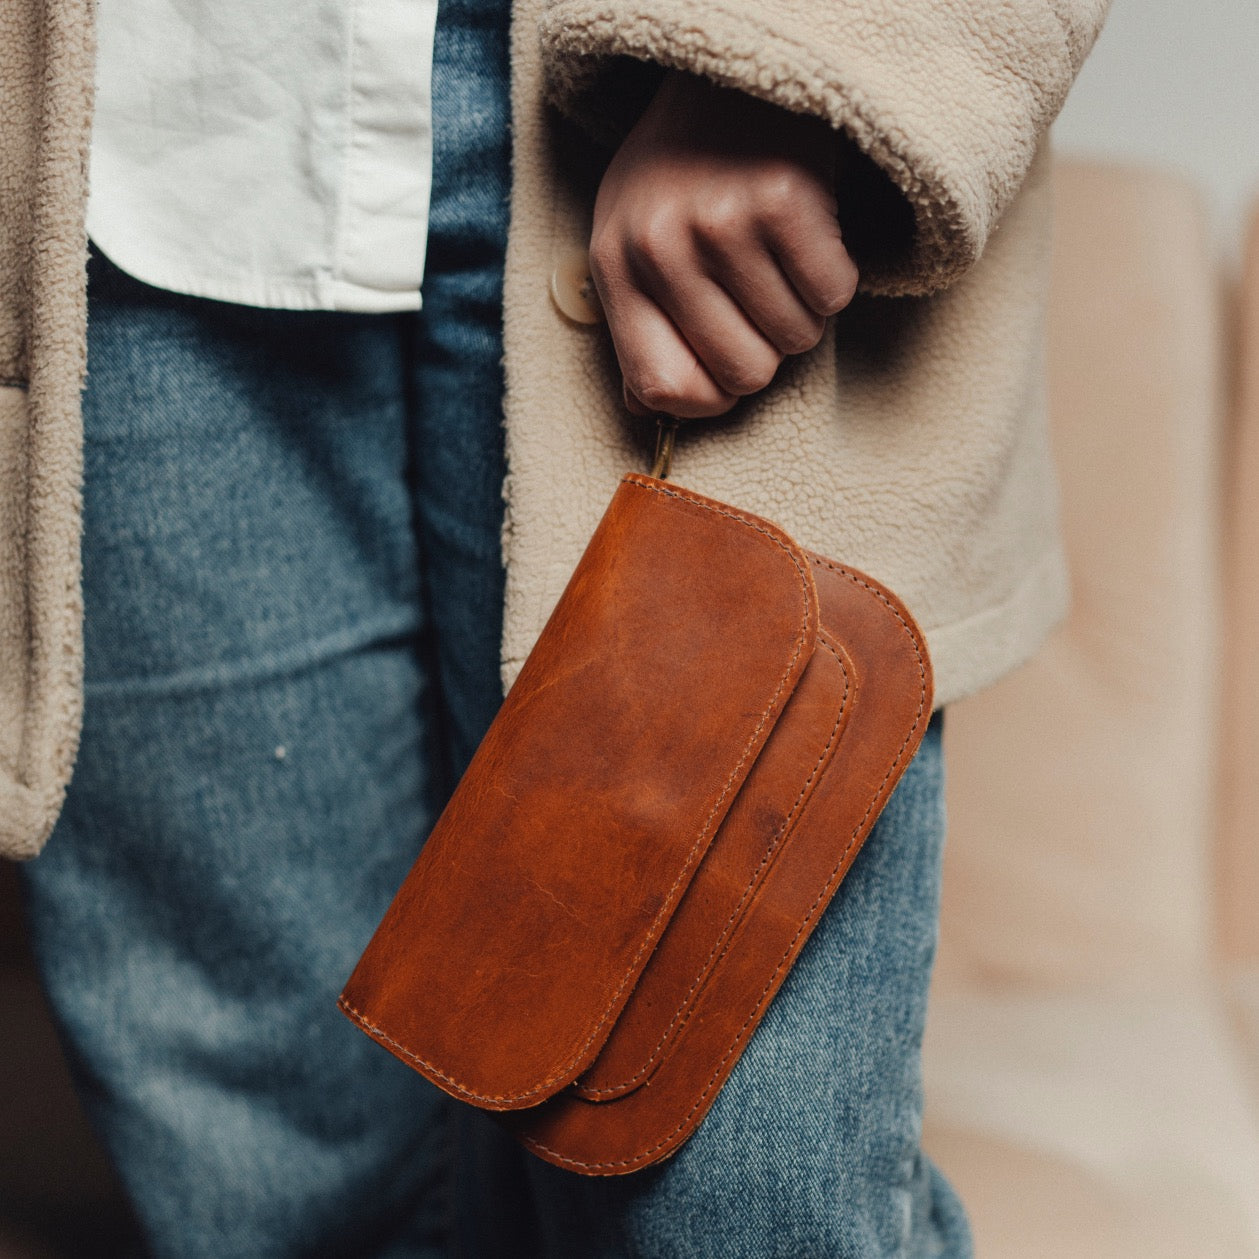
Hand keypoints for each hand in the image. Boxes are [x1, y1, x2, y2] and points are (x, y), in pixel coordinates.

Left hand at [588, 70, 858, 418]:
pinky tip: (811, 240)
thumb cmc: (680, 169)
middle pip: (743, 373)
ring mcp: (722, 220)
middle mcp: (661, 245)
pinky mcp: (784, 196)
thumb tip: (647, 409)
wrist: (728, 71)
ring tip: (783, 262)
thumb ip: (638, 325)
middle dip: (767, 354)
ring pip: (796, 338)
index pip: (661, 388)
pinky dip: (834, 279)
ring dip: (803, 313)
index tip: (726, 378)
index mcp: (616, 265)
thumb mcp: (632, 239)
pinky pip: (832, 293)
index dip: (708, 401)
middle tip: (763, 306)